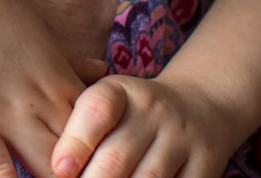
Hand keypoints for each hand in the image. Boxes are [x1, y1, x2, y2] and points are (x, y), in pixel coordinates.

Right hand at [0, 0, 90, 177]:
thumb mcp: (39, 32)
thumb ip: (70, 60)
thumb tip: (102, 70)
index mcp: (61, 83)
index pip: (102, 132)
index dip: (107, 155)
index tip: (108, 166)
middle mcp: (43, 104)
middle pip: (84, 157)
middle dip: (90, 173)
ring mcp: (8, 117)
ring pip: (52, 170)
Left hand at [51, 75, 238, 177]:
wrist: (200, 104)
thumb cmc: (131, 111)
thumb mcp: (107, 99)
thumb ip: (76, 122)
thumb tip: (55, 166)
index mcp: (120, 91)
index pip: (97, 110)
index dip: (76, 142)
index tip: (60, 169)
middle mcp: (153, 111)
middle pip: (118, 156)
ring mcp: (182, 139)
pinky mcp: (205, 165)